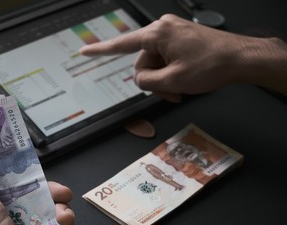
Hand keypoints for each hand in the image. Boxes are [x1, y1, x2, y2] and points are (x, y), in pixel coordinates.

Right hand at [80, 14, 286, 97]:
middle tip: (170, 94)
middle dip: (154, 81)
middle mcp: (162, 29)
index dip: (100, 51)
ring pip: (155, 63)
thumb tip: (139, 79)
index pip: (121, 44)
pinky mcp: (180, 38)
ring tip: (179, 91)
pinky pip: (166, 58)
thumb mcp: (173, 81)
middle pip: (142, 62)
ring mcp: (172, 33)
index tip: (84, 51)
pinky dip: (171, 73)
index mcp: (157, 34)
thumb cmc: (212, 66)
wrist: (240, 58)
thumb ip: (146, 82)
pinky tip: (182, 82)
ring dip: (164, 81)